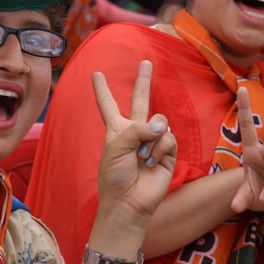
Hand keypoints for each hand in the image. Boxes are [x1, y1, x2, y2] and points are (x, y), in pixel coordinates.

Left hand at [93, 60, 175, 226]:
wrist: (129, 201)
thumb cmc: (115, 176)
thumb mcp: (116, 146)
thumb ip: (136, 129)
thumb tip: (161, 127)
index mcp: (116, 129)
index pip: (108, 104)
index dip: (102, 90)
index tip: (95, 74)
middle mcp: (135, 131)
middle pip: (141, 99)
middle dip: (143, 80)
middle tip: (145, 62)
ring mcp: (152, 140)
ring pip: (159, 121)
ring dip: (150, 139)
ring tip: (141, 158)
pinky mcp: (168, 151)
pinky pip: (168, 138)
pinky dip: (160, 149)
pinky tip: (152, 162)